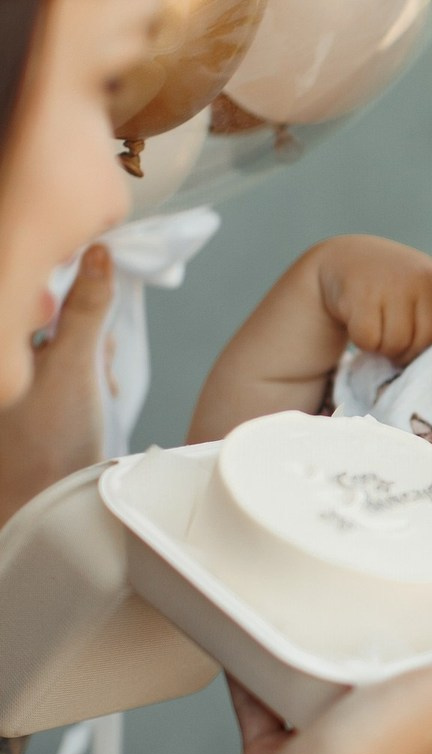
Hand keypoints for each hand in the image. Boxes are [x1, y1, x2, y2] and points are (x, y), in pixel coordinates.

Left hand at [0, 244, 112, 524]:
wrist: (45, 502)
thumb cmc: (50, 438)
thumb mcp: (75, 364)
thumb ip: (87, 307)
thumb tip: (98, 251)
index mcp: (6, 345)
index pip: (39, 291)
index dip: (75, 290)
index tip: (98, 308)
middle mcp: (9, 358)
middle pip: (54, 313)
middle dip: (89, 331)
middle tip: (100, 363)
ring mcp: (20, 377)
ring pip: (65, 339)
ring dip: (93, 356)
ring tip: (98, 388)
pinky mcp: (33, 397)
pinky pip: (68, 365)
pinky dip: (89, 377)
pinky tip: (95, 399)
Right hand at [203, 618, 431, 753]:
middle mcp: (389, 742)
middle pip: (405, 690)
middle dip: (402, 650)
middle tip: (398, 601)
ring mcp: (334, 749)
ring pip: (335, 694)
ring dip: (329, 659)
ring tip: (328, 611)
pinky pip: (269, 704)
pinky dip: (261, 675)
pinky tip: (255, 642)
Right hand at [313, 234, 431, 363]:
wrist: (344, 257)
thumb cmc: (391, 286)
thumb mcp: (420, 290)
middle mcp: (422, 283)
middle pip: (423, 343)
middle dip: (407, 347)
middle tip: (393, 325)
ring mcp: (393, 287)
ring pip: (396, 345)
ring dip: (384, 345)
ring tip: (378, 321)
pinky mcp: (363, 296)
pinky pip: (370, 341)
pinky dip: (363, 341)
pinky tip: (359, 316)